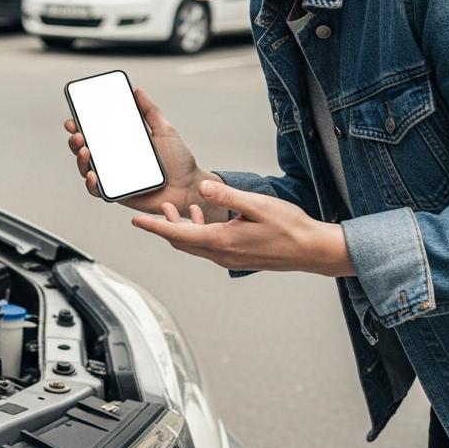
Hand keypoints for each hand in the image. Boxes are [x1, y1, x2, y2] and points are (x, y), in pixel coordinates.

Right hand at [65, 87, 226, 221]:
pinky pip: (97, 190)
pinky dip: (90, 183)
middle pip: (86, 149)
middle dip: (75, 140)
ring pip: (86, 168)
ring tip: (84, 150)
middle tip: (77, 134)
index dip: (81, 126)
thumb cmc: (179, 160)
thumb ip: (150, 111)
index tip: (73, 119)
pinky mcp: (117, 194)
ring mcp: (114, 177)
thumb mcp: (165, 130)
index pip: (96, 133)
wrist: (189, 187)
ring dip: (80, 159)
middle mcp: (114, 160)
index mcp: (123, 143)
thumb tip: (137, 90)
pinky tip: (92, 175)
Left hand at [130, 180, 355, 276]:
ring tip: (176, 210)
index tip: (136, 221)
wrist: (312, 250)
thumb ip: (227, 195)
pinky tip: (203, 217)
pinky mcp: (238, 258)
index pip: (178, 234)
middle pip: (182, 242)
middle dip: (165, 227)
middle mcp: (221, 255)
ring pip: (195, 245)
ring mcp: (230, 259)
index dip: (155, 226)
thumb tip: (202, 188)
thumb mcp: (257, 205)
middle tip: (153, 210)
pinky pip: (208, 247)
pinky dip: (198, 233)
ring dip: (182, 229)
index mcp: (221, 241)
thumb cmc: (289, 227)